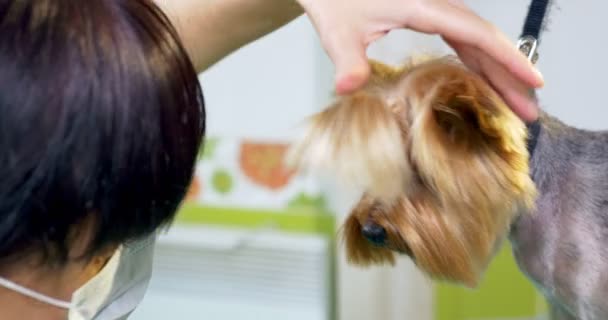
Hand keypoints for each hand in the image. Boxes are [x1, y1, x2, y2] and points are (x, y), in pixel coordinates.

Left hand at [296, 0, 543, 121]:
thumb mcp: (339, 33)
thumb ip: (348, 61)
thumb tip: (348, 89)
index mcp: (423, 6)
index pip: (477, 35)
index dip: (507, 59)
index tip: (533, 81)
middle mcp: (436, 4)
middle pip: (484, 40)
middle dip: (509, 75)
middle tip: (528, 110)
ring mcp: (434, 7)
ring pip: (476, 39)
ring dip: (497, 70)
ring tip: (514, 102)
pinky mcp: (427, 12)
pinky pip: (462, 37)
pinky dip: (477, 59)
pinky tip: (483, 80)